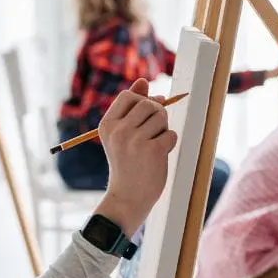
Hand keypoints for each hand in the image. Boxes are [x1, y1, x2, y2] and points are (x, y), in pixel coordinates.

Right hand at [96, 77, 176, 235]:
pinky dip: (169, 144)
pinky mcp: (152, 150)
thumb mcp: (122, 135)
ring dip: (163, 129)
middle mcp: (118, 131)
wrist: (128, 197)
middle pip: (149, 104)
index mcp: (107, 125)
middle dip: (157, 115)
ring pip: (162, 117)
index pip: (128, 96)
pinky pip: (170, 134)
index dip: (142, 102)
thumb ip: (131, 108)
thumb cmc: (127, 164)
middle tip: (152, 134)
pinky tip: (158, 157)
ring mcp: (135, 141)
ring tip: (153, 146)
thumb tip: (143, 80)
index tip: (144, 118)